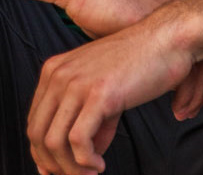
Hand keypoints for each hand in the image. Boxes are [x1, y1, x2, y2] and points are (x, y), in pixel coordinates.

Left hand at [26, 4, 202, 174]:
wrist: (168, 40)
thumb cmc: (142, 62)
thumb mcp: (106, 90)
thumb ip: (93, 121)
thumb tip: (86, 154)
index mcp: (55, 70)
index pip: (34, 121)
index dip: (43, 152)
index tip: (58, 170)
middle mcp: (59, 75)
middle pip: (37, 134)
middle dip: (53, 164)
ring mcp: (76, 83)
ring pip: (53, 142)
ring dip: (70, 168)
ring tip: (90, 173)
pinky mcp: (98, 95)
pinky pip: (78, 141)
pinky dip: (85, 162)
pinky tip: (99, 165)